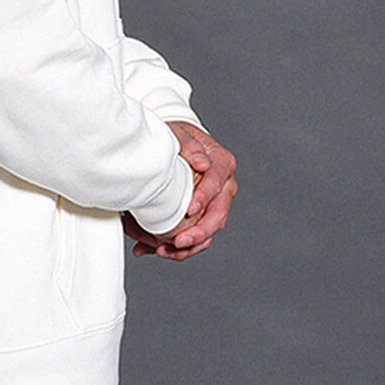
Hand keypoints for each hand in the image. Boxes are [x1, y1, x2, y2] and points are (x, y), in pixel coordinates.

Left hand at [124, 121, 236, 260]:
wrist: (175, 145)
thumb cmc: (178, 137)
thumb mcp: (179, 134)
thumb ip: (189, 145)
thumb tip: (202, 163)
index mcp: (223, 164)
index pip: (217, 184)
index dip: (204, 198)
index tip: (188, 210)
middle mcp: (225, 186)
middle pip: (218, 214)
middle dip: (199, 232)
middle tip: (178, 242)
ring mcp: (216, 203)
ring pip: (209, 230)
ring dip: (189, 246)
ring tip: (164, 251)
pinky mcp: (204, 215)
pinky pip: (198, 236)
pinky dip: (180, 247)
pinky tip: (159, 250)